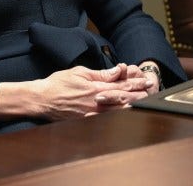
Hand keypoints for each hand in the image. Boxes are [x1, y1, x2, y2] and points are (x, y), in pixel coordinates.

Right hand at [38, 64, 152, 120]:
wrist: (42, 99)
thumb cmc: (57, 84)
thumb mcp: (78, 72)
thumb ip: (99, 74)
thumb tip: (116, 71)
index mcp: (95, 88)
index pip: (120, 85)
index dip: (134, 83)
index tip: (145, 81)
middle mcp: (97, 102)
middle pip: (123, 98)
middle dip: (138, 94)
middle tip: (150, 92)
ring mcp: (93, 114)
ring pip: (118, 111)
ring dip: (132, 106)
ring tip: (144, 103)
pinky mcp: (88, 121)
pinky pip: (107, 120)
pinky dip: (118, 117)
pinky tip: (125, 116)